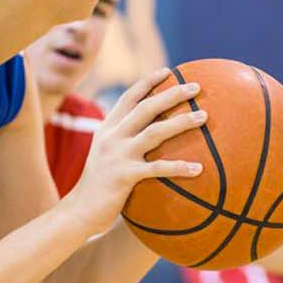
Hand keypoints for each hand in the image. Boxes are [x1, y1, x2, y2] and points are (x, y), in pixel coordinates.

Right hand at [60, 68, 205, 233]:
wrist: (79, 211)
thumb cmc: (99, 185)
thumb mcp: (106, 155)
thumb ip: (122, 140)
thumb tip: (151, 132)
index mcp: (107, 128)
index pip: (129, 98)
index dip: (148, 82)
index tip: (168, 71)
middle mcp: (112, 137)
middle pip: (146, 107)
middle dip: (172, 94)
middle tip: (196, 87)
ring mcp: (118, 155)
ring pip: (155, 132)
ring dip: (181, 122)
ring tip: (204, 117)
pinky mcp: (124, 176)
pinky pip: (157, 168)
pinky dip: (179, 167)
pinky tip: (199, 169)